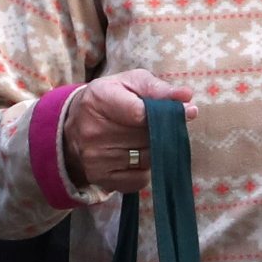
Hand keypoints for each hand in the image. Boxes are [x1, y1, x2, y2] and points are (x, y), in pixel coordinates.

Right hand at [63, 70, 195, 194]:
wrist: (73, 126)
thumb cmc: (110, 98)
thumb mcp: (129, 82)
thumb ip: (157, 88)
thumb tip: (186, 97)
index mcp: (100, 98)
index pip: (141, 113)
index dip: (168, 113)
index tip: (188, 111)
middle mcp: (94, 130)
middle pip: (147, 137)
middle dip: (163, 130)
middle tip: (164, 124)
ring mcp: (95, 157)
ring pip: (147, 158)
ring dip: (155, 149)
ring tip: (145, 138)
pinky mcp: (100, 178)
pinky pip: (140, 179)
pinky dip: (145, 168)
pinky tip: (136, 156)